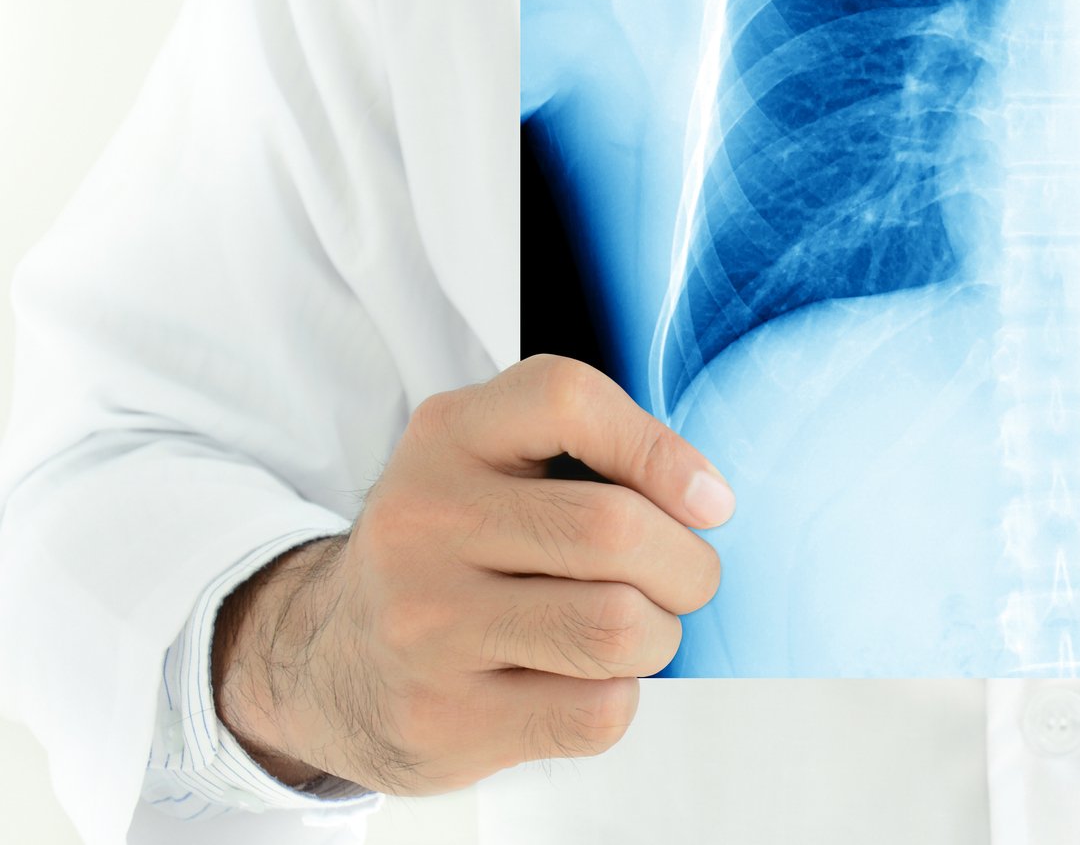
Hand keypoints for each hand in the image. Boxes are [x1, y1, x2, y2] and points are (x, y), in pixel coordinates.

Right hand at [212, 354, 732, 792]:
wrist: (330, 660)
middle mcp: (424, 521)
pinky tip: (581, 681)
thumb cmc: (453, 550)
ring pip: (616, 628)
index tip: (708, 500)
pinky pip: (596, 711)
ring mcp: (425, 625)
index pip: (568, 401)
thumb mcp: (490, 461)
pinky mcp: (443, 718)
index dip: (660, 449)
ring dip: (659, 636)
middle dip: (688, 565)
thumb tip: (708, 500)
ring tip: (635, 630)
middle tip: (685, 578)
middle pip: (615, 532)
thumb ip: (587, 448)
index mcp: (449, 434)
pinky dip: (618, 697)